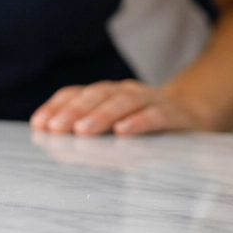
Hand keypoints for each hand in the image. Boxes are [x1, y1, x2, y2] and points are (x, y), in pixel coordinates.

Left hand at [29, 80, 209, 135]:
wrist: (192, 117)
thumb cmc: (143, 126)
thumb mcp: (113, 127)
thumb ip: (87, 131)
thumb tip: (51, 142)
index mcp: (106, 93)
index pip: (76, 94)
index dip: (56, 107)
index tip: (39, 124)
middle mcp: (125, 91)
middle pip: (96, 95)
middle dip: (73, 111)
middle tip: (56, 129)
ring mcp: (150, 99)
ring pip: (123, 102)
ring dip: (101, 115)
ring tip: (82, 131)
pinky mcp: (174, 114)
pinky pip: (155, 115)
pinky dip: (139, 122)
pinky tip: (123, 132)